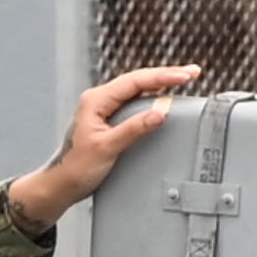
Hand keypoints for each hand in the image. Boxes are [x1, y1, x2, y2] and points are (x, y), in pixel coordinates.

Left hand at [10, 62, 217, 227]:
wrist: (64, 183)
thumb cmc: (77, 166)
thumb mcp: (107, 147)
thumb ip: (133, 128)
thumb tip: (160, 112)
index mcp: (96, 100)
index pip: (135, 82)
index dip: (162, 77)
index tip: (183, 76)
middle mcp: (100, 99)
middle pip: (138, 80)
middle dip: (166, 75)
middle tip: (192, 73)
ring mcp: (105, 108)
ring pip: (138, 88)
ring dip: (162, 83)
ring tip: (184, 78)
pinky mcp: (111, 118)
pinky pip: (136, 100)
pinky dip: (154, 95)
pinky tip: (166, 95)